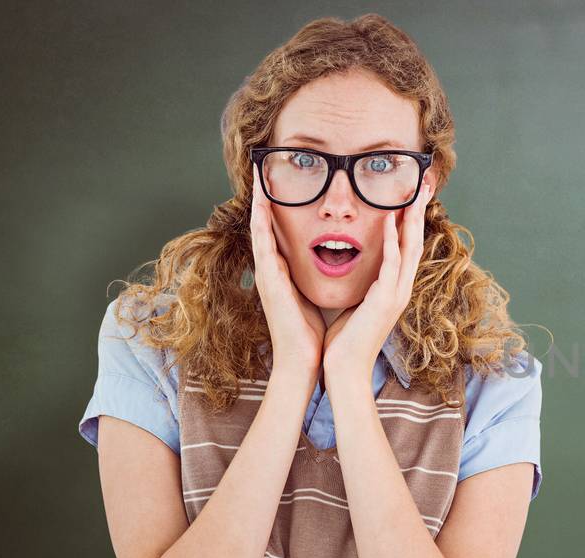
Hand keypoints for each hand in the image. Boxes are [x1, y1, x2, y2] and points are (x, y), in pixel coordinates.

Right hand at [250, 165, 326, 376]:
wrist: (304, 361)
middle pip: (264, 226)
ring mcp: (267, 276)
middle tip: (262, 169)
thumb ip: (312, 278)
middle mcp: (271, 270)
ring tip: (260, 178)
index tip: (278, 184)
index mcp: (283, 273)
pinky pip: (264, 247)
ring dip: (259, 204)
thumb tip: (325, 262)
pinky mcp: (270, 283)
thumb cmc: (311, 333)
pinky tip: (261, 207)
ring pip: (260, 231)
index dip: (276, 209)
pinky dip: (261, 226)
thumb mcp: (313, 295)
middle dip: (263, 198)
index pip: (277, 233)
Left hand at [322, 182, 432, 379]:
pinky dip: (394, 241)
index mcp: (393, 289)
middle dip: (420, 212)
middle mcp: (400, 289)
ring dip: (412, 220)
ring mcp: (396, 294)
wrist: (344, 370)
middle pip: (416, 242)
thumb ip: (361, 285)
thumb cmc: (344, 341)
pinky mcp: (386, 300)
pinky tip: (392, 222)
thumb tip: (355, 269)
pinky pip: (392, 264)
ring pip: (410, 249)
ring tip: (414, 194)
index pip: (407, 247)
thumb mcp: (355, 304)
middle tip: (424, 185)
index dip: (411, 220)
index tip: (411, 196)